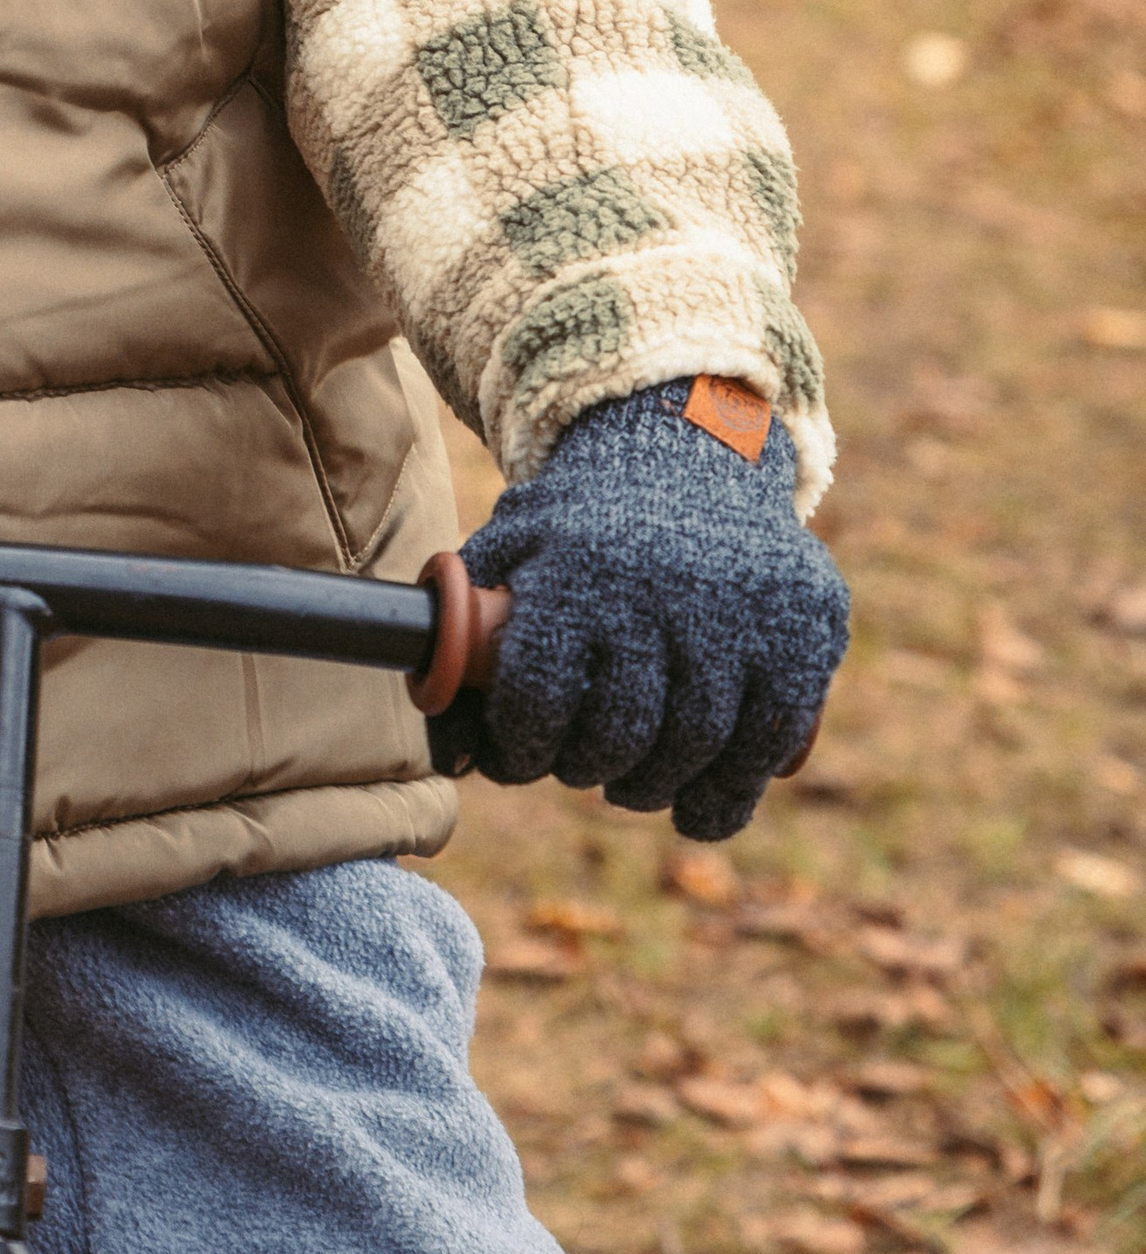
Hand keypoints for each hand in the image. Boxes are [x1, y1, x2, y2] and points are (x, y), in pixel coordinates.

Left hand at [431, 381, 847, 841]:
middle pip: (623, 732)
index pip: (538, 696)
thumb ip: (469, 630)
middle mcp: (661, 585)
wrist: (693, 447)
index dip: (519, 748)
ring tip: (632, 783)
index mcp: (578, 566)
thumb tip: (449, 750)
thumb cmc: (586, 518)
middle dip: (590, 768)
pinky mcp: (804, 628)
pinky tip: (699, 806)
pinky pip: (769, 743)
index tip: (517, 758)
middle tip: (580, 768)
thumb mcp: (516, 542)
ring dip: (656, 787)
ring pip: (697, 747)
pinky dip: (730, 794)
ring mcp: (741, 608)